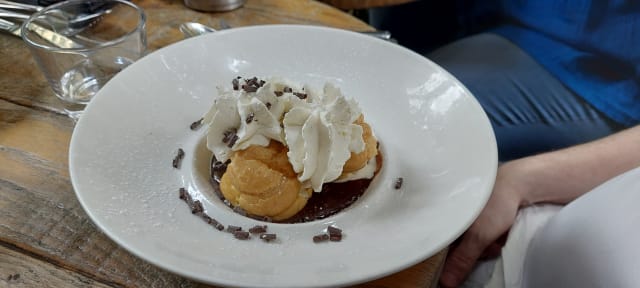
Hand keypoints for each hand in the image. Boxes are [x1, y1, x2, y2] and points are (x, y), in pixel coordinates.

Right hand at [439, 161, 529, 286]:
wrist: (520, 184)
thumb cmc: (494, 202)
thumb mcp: (479, 236)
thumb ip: (462, 260)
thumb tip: (445, 282)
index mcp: (445, 218)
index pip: (440, 246)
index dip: (451, 258)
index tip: (462, 263)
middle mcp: (453, 216)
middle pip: (458, 247)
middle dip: (475, 251)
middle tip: (488, 245)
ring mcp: (467, 216)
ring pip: (473, 243)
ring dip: (487, 246)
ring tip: (498, 237)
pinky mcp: (480, 216)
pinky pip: (483, 237)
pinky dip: (493, 238)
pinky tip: (501, 233)